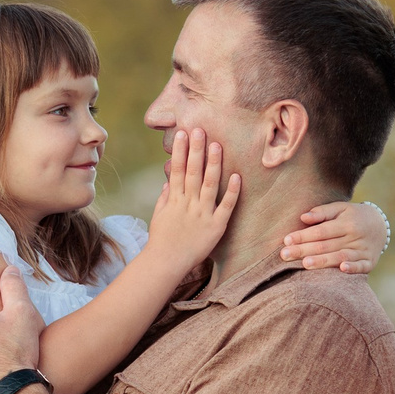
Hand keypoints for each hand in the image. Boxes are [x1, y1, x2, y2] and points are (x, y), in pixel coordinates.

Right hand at [145, 128, 241, 271]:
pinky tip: (236, 176)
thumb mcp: (159, 216)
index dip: (180, 151)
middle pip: (192, 172)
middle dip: (195, 150)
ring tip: (216, 145)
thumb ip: (165, 198)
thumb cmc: (161, 241)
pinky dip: (231, 192)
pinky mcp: (215, 226)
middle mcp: (188, 204)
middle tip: (200, 130)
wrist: (165, 263)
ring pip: (209, 185)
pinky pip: (225, 207)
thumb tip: (168, 182)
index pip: (177, 170)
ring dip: (212, 164)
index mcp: (175, 200)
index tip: (183, 134)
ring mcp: (202, 214)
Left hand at [279, 200, 390, 273]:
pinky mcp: (370, 262)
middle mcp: (355, 236)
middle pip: (326, 245)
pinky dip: (353, 268)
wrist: (381, 225)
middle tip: (285, 255)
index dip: (303, 236)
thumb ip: (322, 212)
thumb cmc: (353, 216)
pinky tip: (342, 269)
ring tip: (305, 263)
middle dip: (304, 250)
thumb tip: (303, 217)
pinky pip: (361, 266)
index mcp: (346, 222)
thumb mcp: (341, 208)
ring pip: (340, 256)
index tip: (286, 240)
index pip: (321, 231)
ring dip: (323, 261)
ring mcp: (363, 250)